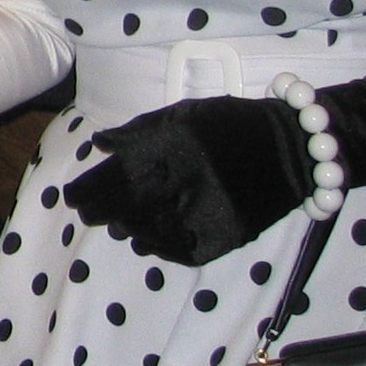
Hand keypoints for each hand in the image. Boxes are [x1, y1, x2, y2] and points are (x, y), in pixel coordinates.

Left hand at [64, 95, 310, 266]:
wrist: (294, 150)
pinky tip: (145, 240)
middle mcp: (188, 180)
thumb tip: (100, 145)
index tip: (71, 195)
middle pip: (127, 204)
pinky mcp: (229, 236)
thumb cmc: (230, 125)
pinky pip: (182, 250)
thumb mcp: (183, 114)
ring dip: (126, 229)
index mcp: (173, 145)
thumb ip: (139, 132)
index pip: (117, 174)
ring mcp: (209, 211)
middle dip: (98, 211)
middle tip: (84, 213)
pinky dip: (159, 247)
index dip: (89, 188)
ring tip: (116, 224)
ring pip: (151, 231)